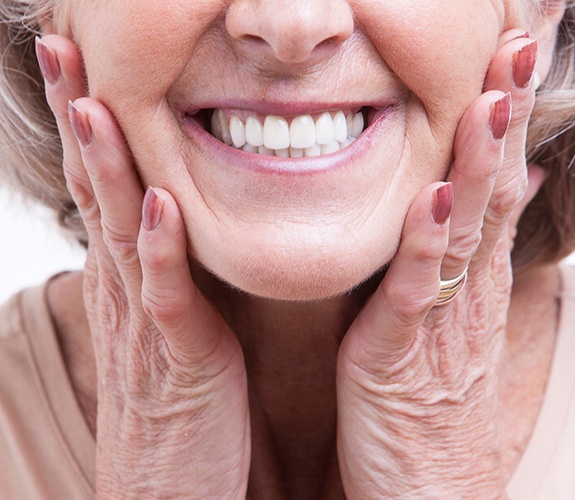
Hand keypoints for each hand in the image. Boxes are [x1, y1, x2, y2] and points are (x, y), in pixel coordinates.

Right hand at [37, 35, 249, 497]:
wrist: (167, 488)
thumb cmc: (176, 402)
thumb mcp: (167, 323)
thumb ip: (167, 272)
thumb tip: (169, 220)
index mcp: (131, 280)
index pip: (103, 187)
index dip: (90, 126)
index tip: (83, 65)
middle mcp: (127, 292)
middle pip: (97, 193)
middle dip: (80, 119)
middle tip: (64, 50)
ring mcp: (147, 326)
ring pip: (120, 233)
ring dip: (107, 168)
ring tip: (94, 103)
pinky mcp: (179, 363)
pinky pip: (167, 299)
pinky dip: (160, 251)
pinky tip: (158, 205)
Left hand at [336, 32, 539, 498]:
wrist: (425, 497)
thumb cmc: (429, 412)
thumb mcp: (451, 330)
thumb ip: (462, 266)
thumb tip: (489, 205)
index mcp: (468, 285)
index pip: (492, 189)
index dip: (503, 128)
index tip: (509, 67)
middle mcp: (464, 295)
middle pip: (490, 194)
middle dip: (503, 122)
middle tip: (518, 50)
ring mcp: (439, 324)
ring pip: (464, 231)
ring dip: (480, 164)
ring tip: (492, 100)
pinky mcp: (402, 357)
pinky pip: (416, 292)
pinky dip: (428, 243)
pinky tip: (436, 197)